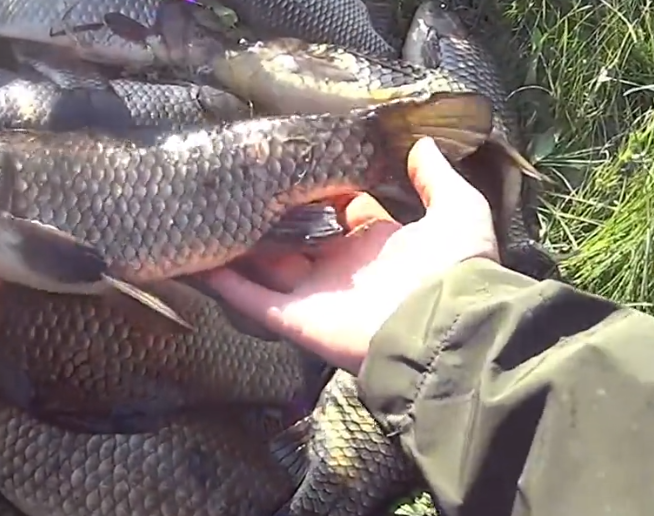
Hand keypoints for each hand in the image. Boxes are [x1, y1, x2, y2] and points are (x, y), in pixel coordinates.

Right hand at [205, 138, 499, 372]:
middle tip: (242, 179)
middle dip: (274, 212)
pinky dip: (224, 282)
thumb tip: (418, 142)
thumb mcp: (458, 210)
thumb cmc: (451, 268)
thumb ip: (435, 178)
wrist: (441, 328)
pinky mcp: (293, 318)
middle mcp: (341, 266)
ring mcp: (313, 292)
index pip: (341, 208)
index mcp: (376, 241)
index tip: (297, 160)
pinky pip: (251, 299)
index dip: (322, 186)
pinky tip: (196, 257)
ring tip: (207, 211)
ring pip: (266, 265)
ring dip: (240, 244)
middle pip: (297, 235)